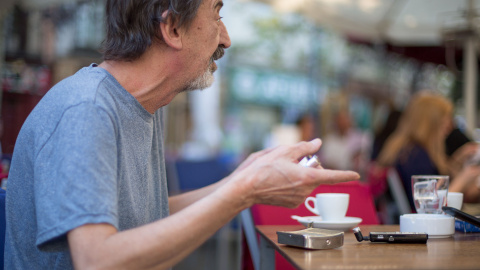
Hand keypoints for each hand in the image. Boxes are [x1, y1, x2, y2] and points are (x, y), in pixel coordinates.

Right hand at [227, 139, 359, 208]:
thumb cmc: (262, 169)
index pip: (333, 176)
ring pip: (306, 183)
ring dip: (299, 175)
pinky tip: (278, 181)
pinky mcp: (290, 204)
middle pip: (316, 175)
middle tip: (293, 161)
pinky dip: (292, 184)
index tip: (356, 175)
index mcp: (307, 176)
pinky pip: (298, 191)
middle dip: (309, 167)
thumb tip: (317, 143)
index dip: (346, 174)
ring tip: (280, 171)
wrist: (245, 188)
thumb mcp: (283, 151)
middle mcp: (305, 190)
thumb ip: (304, 147)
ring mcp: (298, 198)